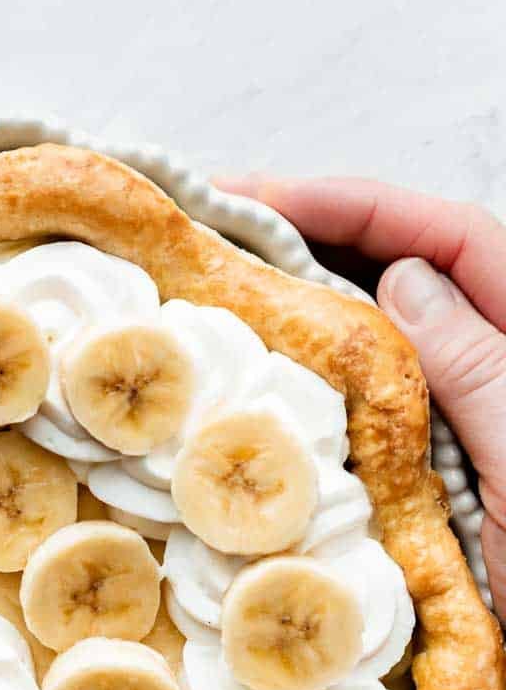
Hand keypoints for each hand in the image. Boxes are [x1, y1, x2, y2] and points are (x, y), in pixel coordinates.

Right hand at [216, 175, 505, 617]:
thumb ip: (479, 364)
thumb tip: (402, 279)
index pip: (449, 241)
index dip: (352, 206)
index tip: (256, 198)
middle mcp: (500, 373)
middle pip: (407, 279)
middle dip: (312, 248)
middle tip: (211, 241)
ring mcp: (467, 431)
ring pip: (381, 352)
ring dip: (304, 322)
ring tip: (219, 306)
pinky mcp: (437, 491)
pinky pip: (370, 427)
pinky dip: (317, 406)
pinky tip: (263, 404)